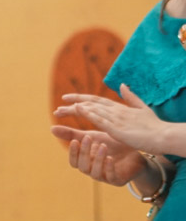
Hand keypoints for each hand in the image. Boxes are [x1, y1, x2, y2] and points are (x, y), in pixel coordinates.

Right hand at [50, 123, 146, 186]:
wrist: (137, 153)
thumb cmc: (112, 145)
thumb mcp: (93, 137)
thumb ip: (73, 135)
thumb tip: (51, 129)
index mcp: (85, 162)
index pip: (73, 162)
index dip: (73, 153)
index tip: (75, 140)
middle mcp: (92, 171)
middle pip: (82, 166)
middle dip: (85, 153)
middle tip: (88, 138)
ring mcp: (104, 177)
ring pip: (94, 173)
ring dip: (97, 159)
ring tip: (103, 146)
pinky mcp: (118, 180)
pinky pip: (110, 177)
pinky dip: (108, 168)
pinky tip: (110, 158)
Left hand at [55, 84, 170, 154]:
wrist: (164, 136)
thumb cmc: (154, 126)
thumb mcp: (141, 109)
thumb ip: (131, 97)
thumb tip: (123, 84)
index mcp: (120, 108)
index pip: (96, 100)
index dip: (80, 98)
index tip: (66, 98)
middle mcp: (115, 111)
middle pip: (90, 105)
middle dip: (72, 106)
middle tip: (57, 109)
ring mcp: (116, 119)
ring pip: (92, 110)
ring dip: (75, 110)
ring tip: (60, 110)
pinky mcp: (118, 128)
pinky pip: (100, 119)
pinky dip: (88, 113)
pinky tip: (78, 110)